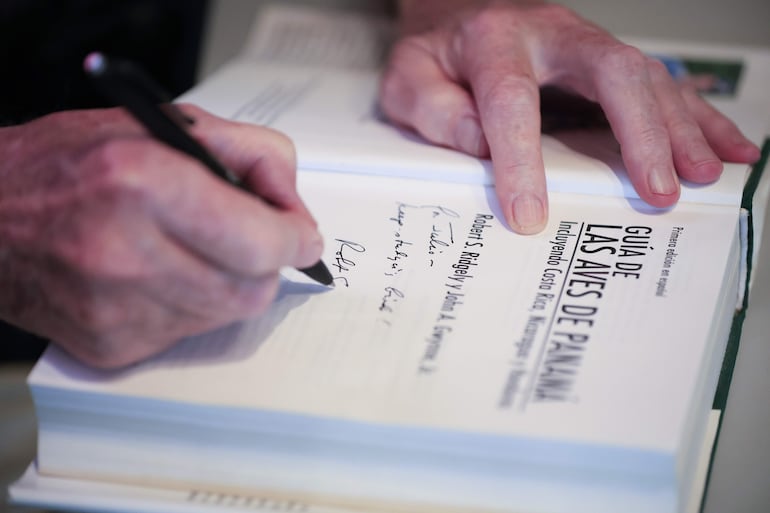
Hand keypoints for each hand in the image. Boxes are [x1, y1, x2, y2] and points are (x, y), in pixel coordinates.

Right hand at [0, 105, 322, 367]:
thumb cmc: (67, 163)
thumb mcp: (162, 124)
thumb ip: (249, 153)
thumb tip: (294, 207)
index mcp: (141, 183)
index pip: (261, 241)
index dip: (295, 238)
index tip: (301, 234)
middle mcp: (124, 253)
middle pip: (253, 288)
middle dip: (265, 262)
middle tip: (249, 236)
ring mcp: (114, 309)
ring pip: (226, 314)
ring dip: (229, 282)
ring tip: (193, 247)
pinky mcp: (109, 346)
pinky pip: (188, 333)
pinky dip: (192, 303)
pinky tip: (160, 274)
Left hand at [380, 0, 760, 233]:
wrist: (457, 19)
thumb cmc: (436, 59)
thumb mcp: (409, 82)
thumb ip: (436, 111)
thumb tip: (482, 144)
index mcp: (493, 41)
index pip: (512, 101)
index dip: (521, 161)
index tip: (529, 215)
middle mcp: (550, 34)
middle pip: (610, 72)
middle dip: (640, 134)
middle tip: (658, 190)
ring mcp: (586, 44)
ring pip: (646, 77)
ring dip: (680, 128)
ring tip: (705, 174)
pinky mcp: (606, 62)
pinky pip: (659, 83)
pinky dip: (696, 118)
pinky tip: (725, 145)